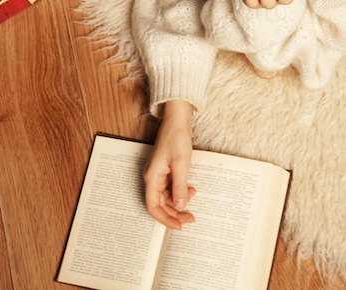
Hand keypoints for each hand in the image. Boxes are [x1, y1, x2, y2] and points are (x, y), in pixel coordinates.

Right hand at [143, 100, 195, 228]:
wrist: (178, 120)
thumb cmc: (176, 137)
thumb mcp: (181, 163)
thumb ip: (179, 185)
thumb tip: (179, 205)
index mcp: (152, 177)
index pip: (153, 206)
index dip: (165, 219)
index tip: (179, 226)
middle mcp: (153, 177)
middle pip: (160, 203)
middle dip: (175, 212)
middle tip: (191, 217)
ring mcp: (159, 174)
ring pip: (167, 196)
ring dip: (179, 201)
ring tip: (193, 196)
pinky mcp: (166, 170)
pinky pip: (171, 187)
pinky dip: (181, 191)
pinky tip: (191, 188)